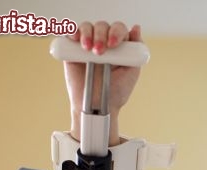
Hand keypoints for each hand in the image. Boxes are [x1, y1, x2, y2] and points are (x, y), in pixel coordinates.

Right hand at [64, 21, 142, 143]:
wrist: (97, 107)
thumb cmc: (117, 92)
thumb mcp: (132, 71)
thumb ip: (136, 50)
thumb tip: (136, 28)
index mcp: (120, 46)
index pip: (119, 29)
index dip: (116, 32)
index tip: (113, 44)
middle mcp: (104, 43)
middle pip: (102, 26)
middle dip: (101, 35)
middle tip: (99, 52)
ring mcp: (88, 45)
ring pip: (87, 27)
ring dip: (87, 33)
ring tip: (88, 49)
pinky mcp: (72, 50)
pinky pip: (71, 34)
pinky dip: (72, 32)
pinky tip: (76, 39)